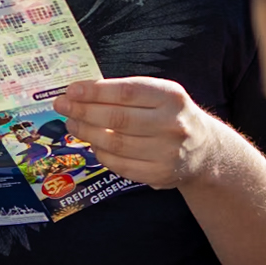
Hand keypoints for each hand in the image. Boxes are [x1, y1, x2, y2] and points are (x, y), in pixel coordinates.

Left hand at [54, 77, 219, 189]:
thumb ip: (124, 92)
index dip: (94, 91)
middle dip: (83, 111)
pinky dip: (100, 153)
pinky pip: (119, 164)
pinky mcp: (159, 174)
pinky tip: (92, 143)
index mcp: (170, 97)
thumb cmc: (170, 115)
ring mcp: (167, 152)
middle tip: (62, 106)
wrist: (204, 150)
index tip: (70, 90)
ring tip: (72, 123)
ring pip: (115, 143)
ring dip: (86, 132)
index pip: (126, 92)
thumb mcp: (158, 94)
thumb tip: (79, 93)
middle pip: (117, 119)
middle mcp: (172, 124)